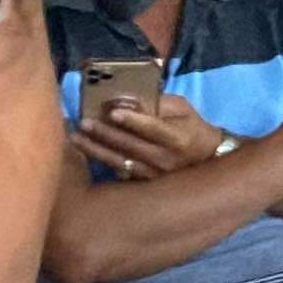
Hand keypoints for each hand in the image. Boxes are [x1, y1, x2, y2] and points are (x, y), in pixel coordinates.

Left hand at [80, 94, 228, 181]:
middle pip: (131, 146)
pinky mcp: (145, 183)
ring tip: (76, 138)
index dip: (134, 120)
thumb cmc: (191, 127)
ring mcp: (154, 175)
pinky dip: (102, 162)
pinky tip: (86, 152)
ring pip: (121, 162)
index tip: (113, 112)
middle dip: (105, 134)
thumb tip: (129, 99)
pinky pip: (120, 173)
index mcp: (178, 138)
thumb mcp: (182, 108)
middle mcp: (165, 160)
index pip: (154, 129)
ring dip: (96, 150)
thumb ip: (159, 103)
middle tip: (84, 122)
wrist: (205, 158)